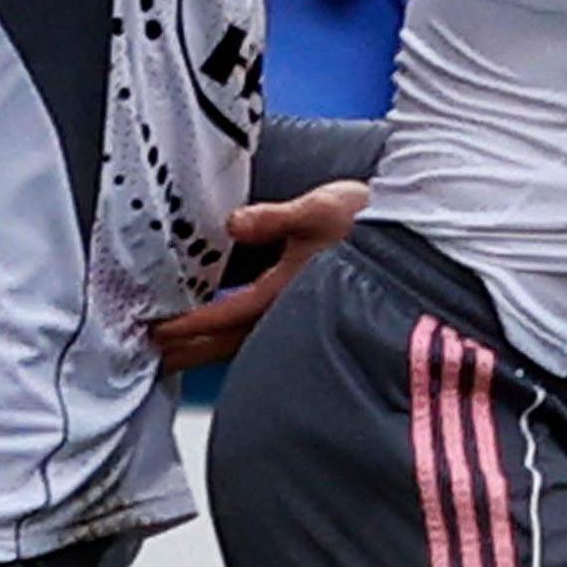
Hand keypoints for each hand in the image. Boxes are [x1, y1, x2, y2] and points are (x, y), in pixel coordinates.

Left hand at [147, 181, 369, 373]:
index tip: (163, 331)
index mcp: (286, 292)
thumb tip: (234, 223)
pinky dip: (232, 340)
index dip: (192, 324)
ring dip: (208, 351)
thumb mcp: (319, 209)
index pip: (227, 314)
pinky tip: (222, 340)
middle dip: (190, 351)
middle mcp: (289, 314)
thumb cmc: (366, 224)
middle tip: (156, 357)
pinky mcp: (305, 315)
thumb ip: (274, 217)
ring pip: (243, 344)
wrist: (410, 238)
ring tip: (177, 358)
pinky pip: (258, 336)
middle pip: (228, 342)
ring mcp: (296, 319)